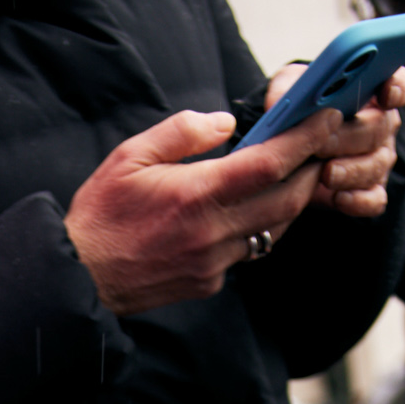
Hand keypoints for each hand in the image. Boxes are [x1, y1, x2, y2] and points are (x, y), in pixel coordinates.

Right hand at [63, 104, 344, 313]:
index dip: (305, 140)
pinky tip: (243, 215)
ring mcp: (212, 264)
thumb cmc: (100, 215)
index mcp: (196, 195)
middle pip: (286, 201)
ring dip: (288, 203)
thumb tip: (225, 123)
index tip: (325, 119)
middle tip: (317, 149)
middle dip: (310, 172)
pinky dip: (254, 230)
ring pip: (272, 230)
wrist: (79, 280)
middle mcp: (211, 233)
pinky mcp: (207, 284)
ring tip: (289, 179)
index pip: (270, 164)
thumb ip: (182, 132)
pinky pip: (246, 254)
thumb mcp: (131, 157)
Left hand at [263, 63, 404, 216]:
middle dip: (350, 136)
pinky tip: (338, 198)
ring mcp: (378, 159)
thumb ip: (290, 87)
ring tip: (325, 174)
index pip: (401, 84)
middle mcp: (382, 125)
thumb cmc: (297, 114)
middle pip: (380, 128)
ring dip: (350, 170)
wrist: (289, 158)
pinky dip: (358, 200)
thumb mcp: (289, 91)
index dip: (398, 87)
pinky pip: (375, 199)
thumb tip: (283, 99)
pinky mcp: (370, 191)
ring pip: (376, 165)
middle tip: (322, 144)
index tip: (385, 93)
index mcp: (372, 92)